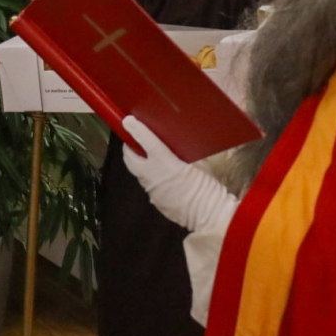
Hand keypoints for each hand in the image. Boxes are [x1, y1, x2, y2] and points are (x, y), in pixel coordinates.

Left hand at [121, 115, 238, 231]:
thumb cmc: (206, 186)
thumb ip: (186, 152)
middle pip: (130, 158)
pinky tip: (163, 177)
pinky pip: (148, 185)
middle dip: (130, 148)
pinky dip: (152, 178)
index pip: (146, 141)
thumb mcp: (200, 162)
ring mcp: (151, 189)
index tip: (128, 121)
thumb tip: (180, 145)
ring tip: (151, 157)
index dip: (135, 129)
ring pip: (138, 172)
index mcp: (164, 161)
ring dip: (140, 164)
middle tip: (136, 140)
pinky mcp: (155, 201)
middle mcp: (152, 174)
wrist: (208, 215)